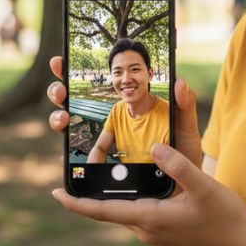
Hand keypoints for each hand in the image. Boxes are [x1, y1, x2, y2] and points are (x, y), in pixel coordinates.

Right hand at [46, 56, 202, 167]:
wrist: (187, 184)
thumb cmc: (186, 150)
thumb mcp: (186, 125)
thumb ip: (184, 104)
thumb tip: (180, 81)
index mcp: (128, 103)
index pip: (95, 83)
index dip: (72, 71)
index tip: (58, 61)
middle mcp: (111, 119)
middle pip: (73, 99)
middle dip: (58, 92)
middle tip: (61, 91)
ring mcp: (106, 141)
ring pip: (71, 125)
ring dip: (59, 119)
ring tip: (64, 120)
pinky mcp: (106, 165)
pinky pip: (86, 160)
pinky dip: (78, 158)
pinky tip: (80, 160)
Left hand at [51, 143, 245, 245]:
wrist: (241, 243)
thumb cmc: (224, 217)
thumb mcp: (203, 186)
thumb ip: (178, 166)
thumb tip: (155, 147)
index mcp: (150, 218)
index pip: (103, 211)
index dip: (77, 203)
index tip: (55, 193)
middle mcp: (146, 227)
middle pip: (108, 208)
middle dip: (90, 190)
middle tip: (81, 162)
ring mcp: (153, 230)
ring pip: (122, 208)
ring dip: (109, 191)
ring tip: (99, 166)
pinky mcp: (161, 227)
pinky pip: (135, 209)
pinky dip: (125, 194)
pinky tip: (130, 178)